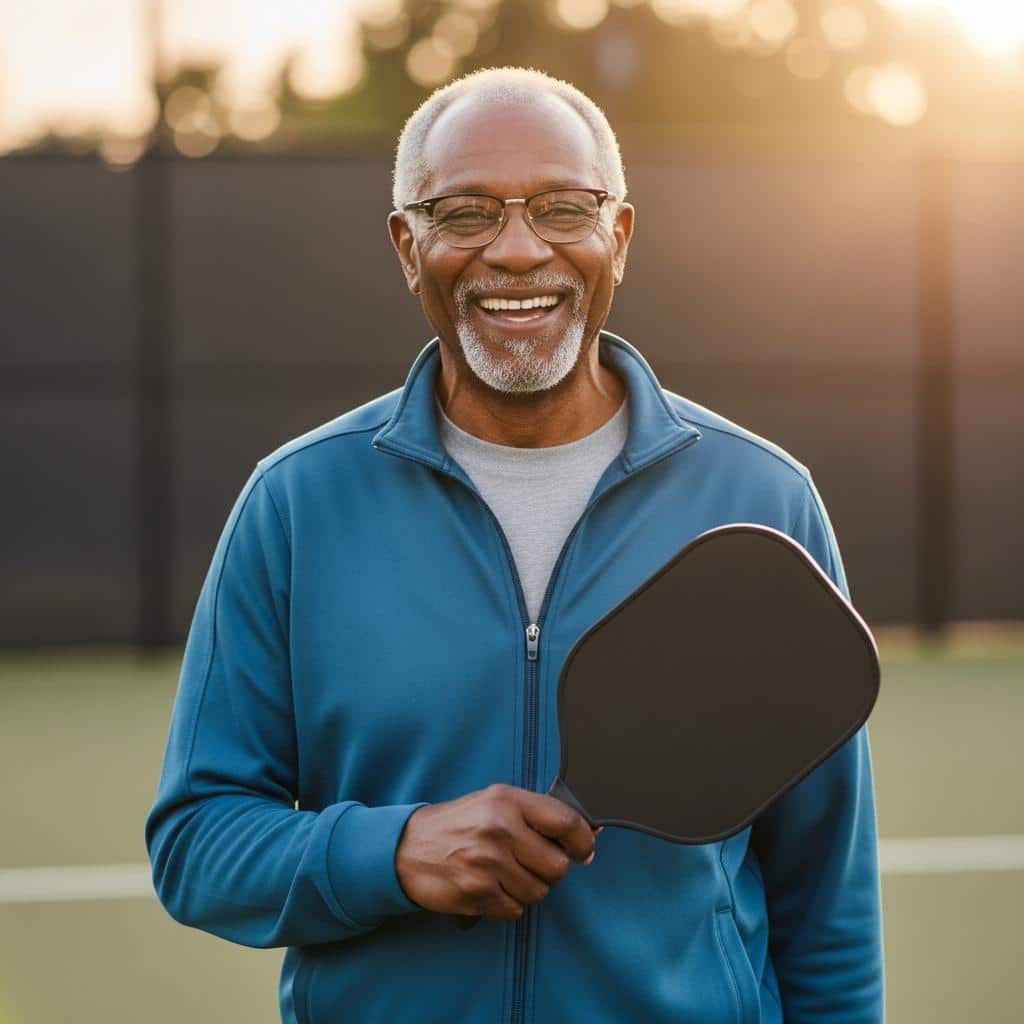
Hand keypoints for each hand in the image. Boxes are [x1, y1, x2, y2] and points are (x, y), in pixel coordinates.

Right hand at [395, 783, 598, 920]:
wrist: (408, 847)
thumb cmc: (458, 824)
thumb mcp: (494, 802)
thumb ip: (534, 814)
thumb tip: (583, 837)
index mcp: (508, 800)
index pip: (566, 822)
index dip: (583, 841)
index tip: (584, 851)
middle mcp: (500, 828)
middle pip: (557, 866)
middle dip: (548, 871)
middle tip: (529, 864)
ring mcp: (488, 862)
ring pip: (538, 892)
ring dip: (526, 890)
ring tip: (504, 874)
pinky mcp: (477, 892)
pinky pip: (515, 911)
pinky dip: (507, 905)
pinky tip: (490, 888)